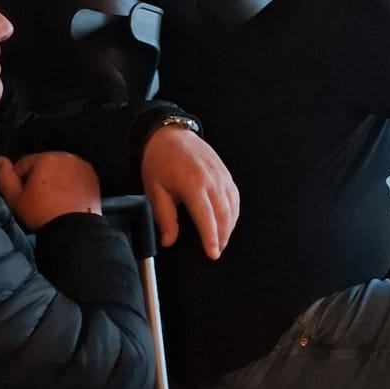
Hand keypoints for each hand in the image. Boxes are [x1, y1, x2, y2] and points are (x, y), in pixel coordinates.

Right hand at [0, 151, 101, 228]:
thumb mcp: (15, 198)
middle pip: (42, 165)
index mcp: (46, 158)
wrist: (72, 228)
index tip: (22, 195)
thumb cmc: (42, 214)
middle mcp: (65, 157)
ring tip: (51, 200)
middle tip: (36, 199)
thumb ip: (4, 177)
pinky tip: (64, 198)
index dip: (18, 181)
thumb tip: (0, 161)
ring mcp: (80, 165)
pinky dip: (68, 183)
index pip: (23, 164)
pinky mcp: (91, 175)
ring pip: (58, 169)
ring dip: (53, 180)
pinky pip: (73, 175)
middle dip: (37, 179)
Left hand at [139, 125, 239, 259]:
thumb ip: (164, 218)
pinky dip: (233, 211)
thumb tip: (168, 240)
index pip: (206, 217)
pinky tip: (227, 221)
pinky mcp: (225, 173)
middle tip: (216, 252)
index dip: (211, 238)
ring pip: (232, 206)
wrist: (169, 135)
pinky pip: (234, 196)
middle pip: (224, 214)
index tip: (213, 253)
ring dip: (229, 226)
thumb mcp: (154, 191)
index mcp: (192, 184)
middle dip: (222, 236)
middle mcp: (211, 179)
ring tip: (221, 240)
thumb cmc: (160, 160)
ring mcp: (221, 175)